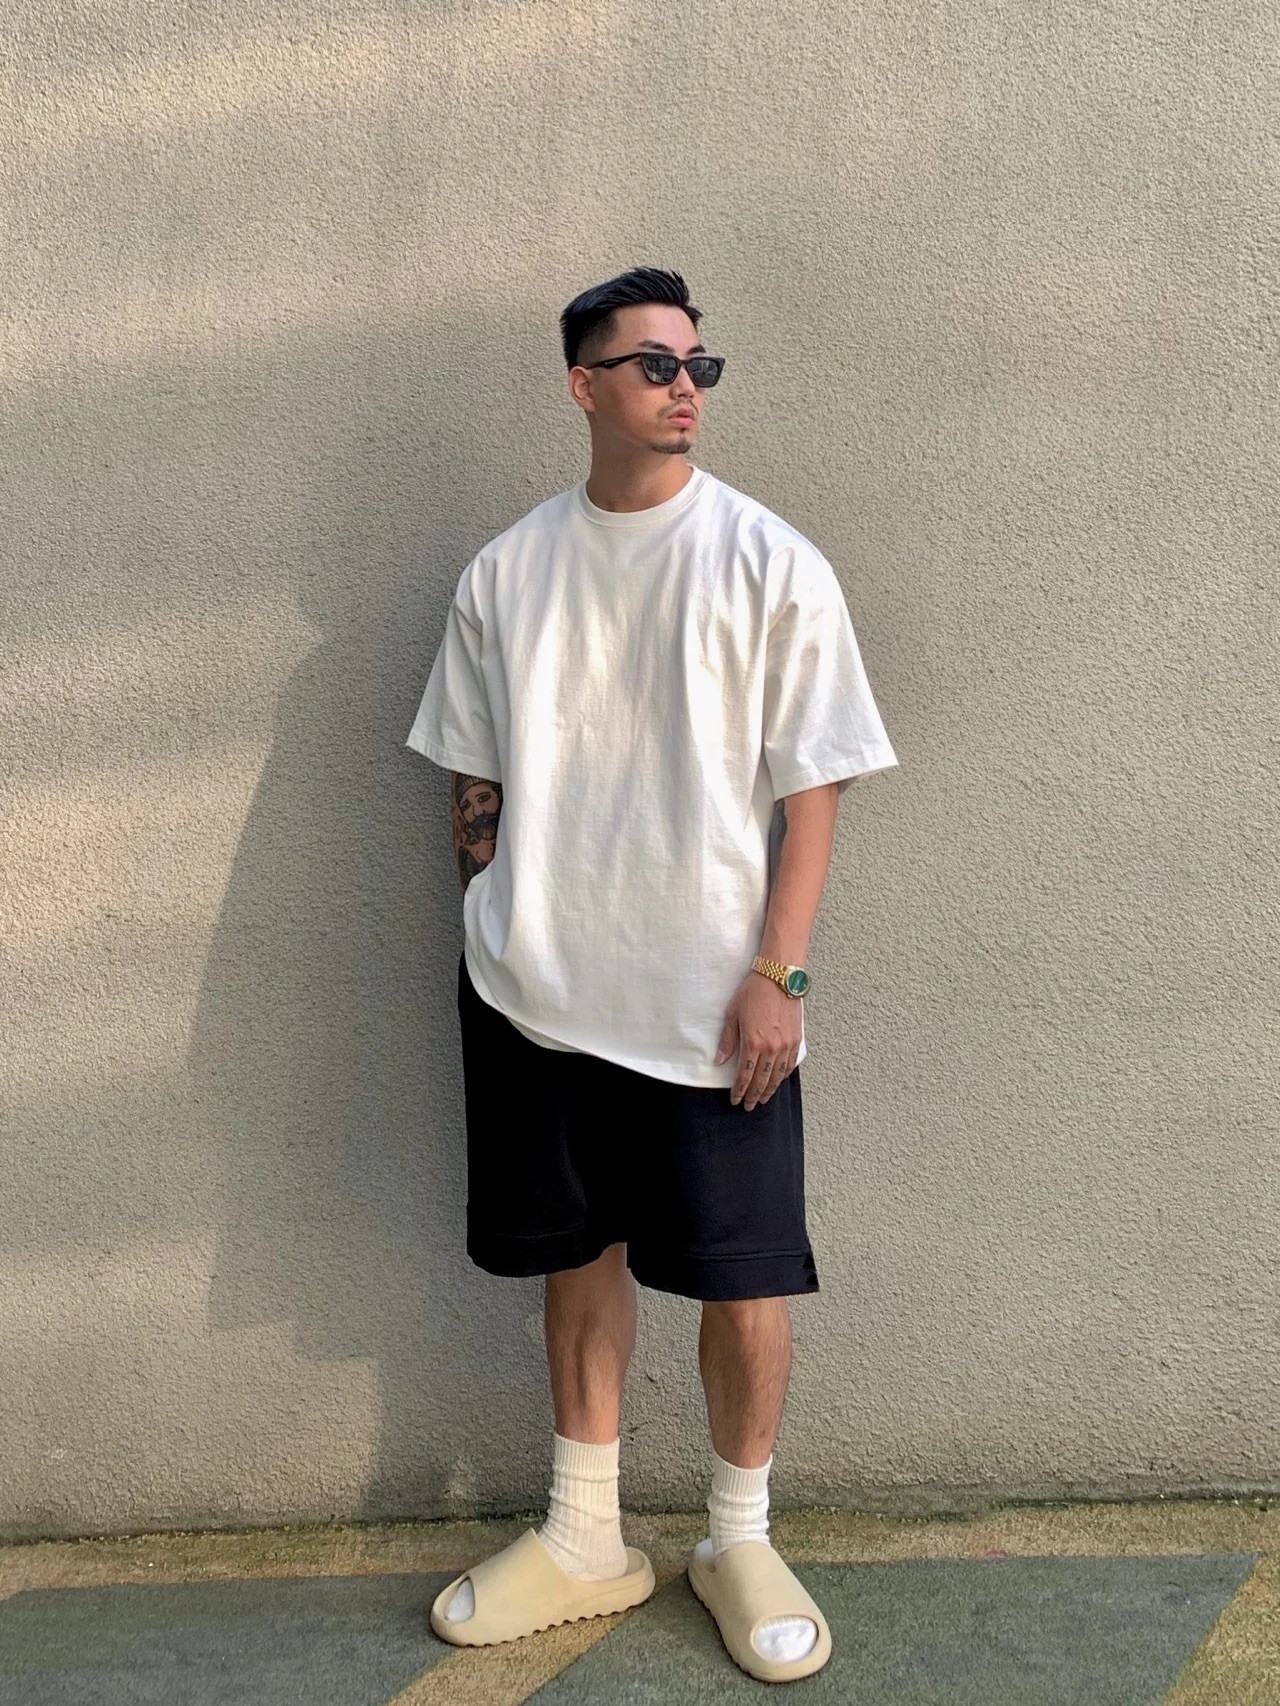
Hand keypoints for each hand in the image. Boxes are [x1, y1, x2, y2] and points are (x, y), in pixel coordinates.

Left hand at [714, 971, 802, 1109]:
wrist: (779, 977)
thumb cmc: (753, 992)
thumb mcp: (733, 1014)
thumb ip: (728, 1040)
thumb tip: (719, 1060)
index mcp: (752, 1043)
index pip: (745, 1076)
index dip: (739, 1091)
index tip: (735, 1100)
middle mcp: (771, 1048)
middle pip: (762, 1081)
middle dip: (753, 1095)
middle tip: (749, 1106)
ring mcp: (786, 1045)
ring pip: (777, 1076)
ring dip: (769, 1090)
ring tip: (763, 1099)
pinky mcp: (796, 1039)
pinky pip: (790, 1064)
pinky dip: (783, 1076)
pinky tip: (779, 1080)